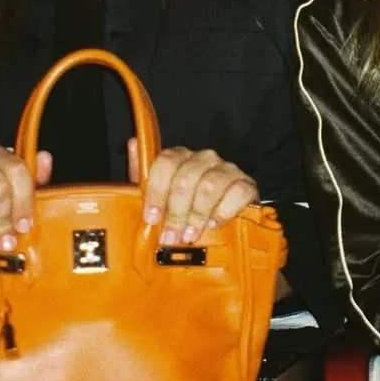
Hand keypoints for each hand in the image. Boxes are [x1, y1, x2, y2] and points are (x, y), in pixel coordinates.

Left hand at [141, 146, 257, 243]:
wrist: (227, 221)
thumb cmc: (188, 209)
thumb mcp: (162, 198)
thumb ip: (144, 176)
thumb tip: (132, 144)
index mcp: (180, 158)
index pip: (165, 163)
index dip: (156, 191)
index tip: (151, 217)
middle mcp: (203, 159)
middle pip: (186, 177)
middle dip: (176, 211)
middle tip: (171, 236)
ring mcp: (226, 170)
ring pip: (209, 185)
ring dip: (197, 214)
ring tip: (190, 234)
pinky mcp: (246, 184)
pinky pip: (236, 192)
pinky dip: (223, 210)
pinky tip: (214, 224)